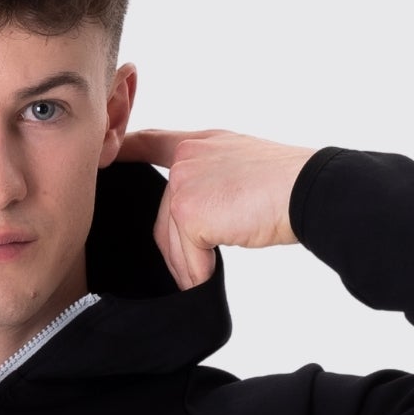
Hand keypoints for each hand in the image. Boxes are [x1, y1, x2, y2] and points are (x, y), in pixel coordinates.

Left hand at [116, 130, 320, 289]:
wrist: (305, 189)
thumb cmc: (286, 184)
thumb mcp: (241, 167)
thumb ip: (208, 180)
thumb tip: (193, 219)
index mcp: (200, 144)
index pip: (151, 143)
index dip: (126, 149)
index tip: (108, 152)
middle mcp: (187, 157)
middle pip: (163, 218)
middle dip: (181, 249)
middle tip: (204, 263)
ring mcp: (184, 182)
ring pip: (172, 241)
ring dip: (191, 265)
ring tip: (213, 268)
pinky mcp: (188, 210)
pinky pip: (186, 256)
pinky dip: (200, 272)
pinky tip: (214, 271)